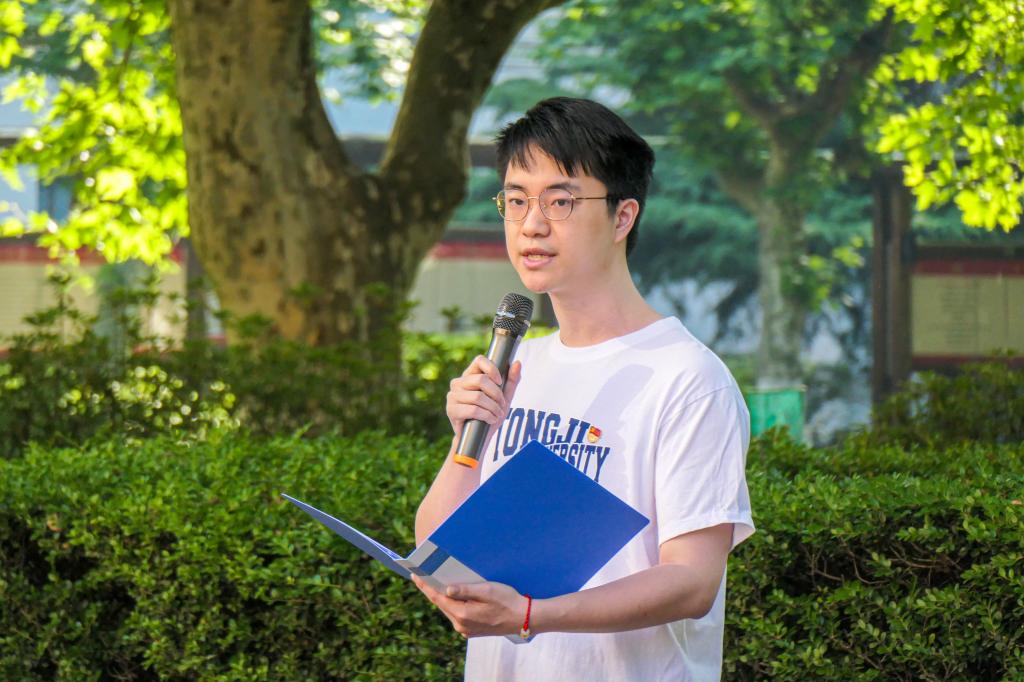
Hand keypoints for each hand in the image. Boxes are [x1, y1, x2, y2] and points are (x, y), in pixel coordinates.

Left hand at [411, 575, 527, 637]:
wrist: (523, 618)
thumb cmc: (507, 601)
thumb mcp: (487, 591)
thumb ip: (465, 590)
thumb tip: (446, 589)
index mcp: (463, 614)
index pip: (438, 598)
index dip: (425, 586)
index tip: (415, 575)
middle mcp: (461, 625)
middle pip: (441, 604)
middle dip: (432, 590)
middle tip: (422, 576)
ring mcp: (466, 630)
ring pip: (449, 610)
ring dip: (443, 597)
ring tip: (435, 584)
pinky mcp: (472, 630)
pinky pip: (457, 615)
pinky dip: (452, 604)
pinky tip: (452, 596)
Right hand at [446, 356, 521, 438]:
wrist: (478, 439)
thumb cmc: (490, 415)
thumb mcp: (504, 397)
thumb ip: (511, 380)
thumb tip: (517, 362)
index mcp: (469, 375)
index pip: (479, 360)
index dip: (492, 369)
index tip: (500, 382)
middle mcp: (458, 383)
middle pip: (481, 380)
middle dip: (496, 394)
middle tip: (501, 405)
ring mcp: (452, 396)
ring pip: (478, 397)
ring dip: (493, 408)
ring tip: (497, 415)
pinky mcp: (451, 410)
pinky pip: (473, 410)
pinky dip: (487, 416)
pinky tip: (490, 420)